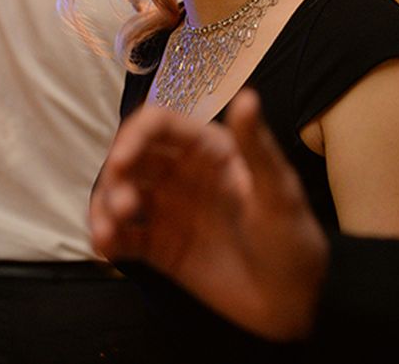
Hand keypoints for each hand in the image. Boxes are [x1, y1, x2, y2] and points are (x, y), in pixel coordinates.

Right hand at [90, 89, 328, 340]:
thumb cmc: (293, 239)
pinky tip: (105, 247)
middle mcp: (182, 174)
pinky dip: (107, 237)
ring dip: (104, 205)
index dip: (135, 136)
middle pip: (133, 158)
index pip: (160, 126)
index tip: (123, 161)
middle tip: (123, 206)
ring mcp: (169, 211)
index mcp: (209, 150)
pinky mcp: (160, 248)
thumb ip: (257, 148)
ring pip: (120, 194)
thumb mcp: (278, 194)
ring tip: (108, 231)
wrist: (294, 303)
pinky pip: (124, 236)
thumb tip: (247, 96)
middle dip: (117, 175)